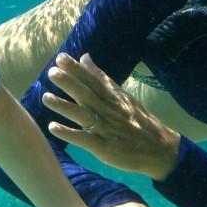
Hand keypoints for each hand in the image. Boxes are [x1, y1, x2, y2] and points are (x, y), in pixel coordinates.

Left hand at [43, 52, 180, 180]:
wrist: (160, 149)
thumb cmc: (138, 121)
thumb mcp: (122, 97)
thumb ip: (101, 78)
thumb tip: (85, 57)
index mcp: (114, 98)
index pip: (94, 81)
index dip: (77, 70)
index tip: (61, 58)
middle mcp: (110, 111)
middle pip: (88, 95)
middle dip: (70, 83)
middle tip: (52, 72)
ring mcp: (107, 130)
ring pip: (84, 116)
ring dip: (65, 107)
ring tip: (45, 98)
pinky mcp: (105, 149)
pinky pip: (85, 140)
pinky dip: (70, 133)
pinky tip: (53, 127)